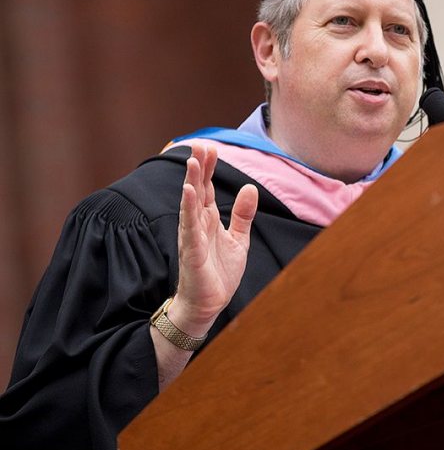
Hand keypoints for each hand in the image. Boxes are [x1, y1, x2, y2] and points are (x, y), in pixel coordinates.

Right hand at [170, 143, 258, 335]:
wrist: (209, 304)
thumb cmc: (219, 273)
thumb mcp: (239, 240)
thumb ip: (243, 215)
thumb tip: (249, 188)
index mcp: (209, 220)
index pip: (208, 188)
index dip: (210, 169)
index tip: (211, 148)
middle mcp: (198, 224)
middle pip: (198, 190)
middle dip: (199, 168)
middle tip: (200, 145)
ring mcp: (193, 236)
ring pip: (191, 204)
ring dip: (192, 182)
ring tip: (193, 162)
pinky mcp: (192, 251)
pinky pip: (189, 226)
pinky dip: (189, 208)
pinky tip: (189, 192)